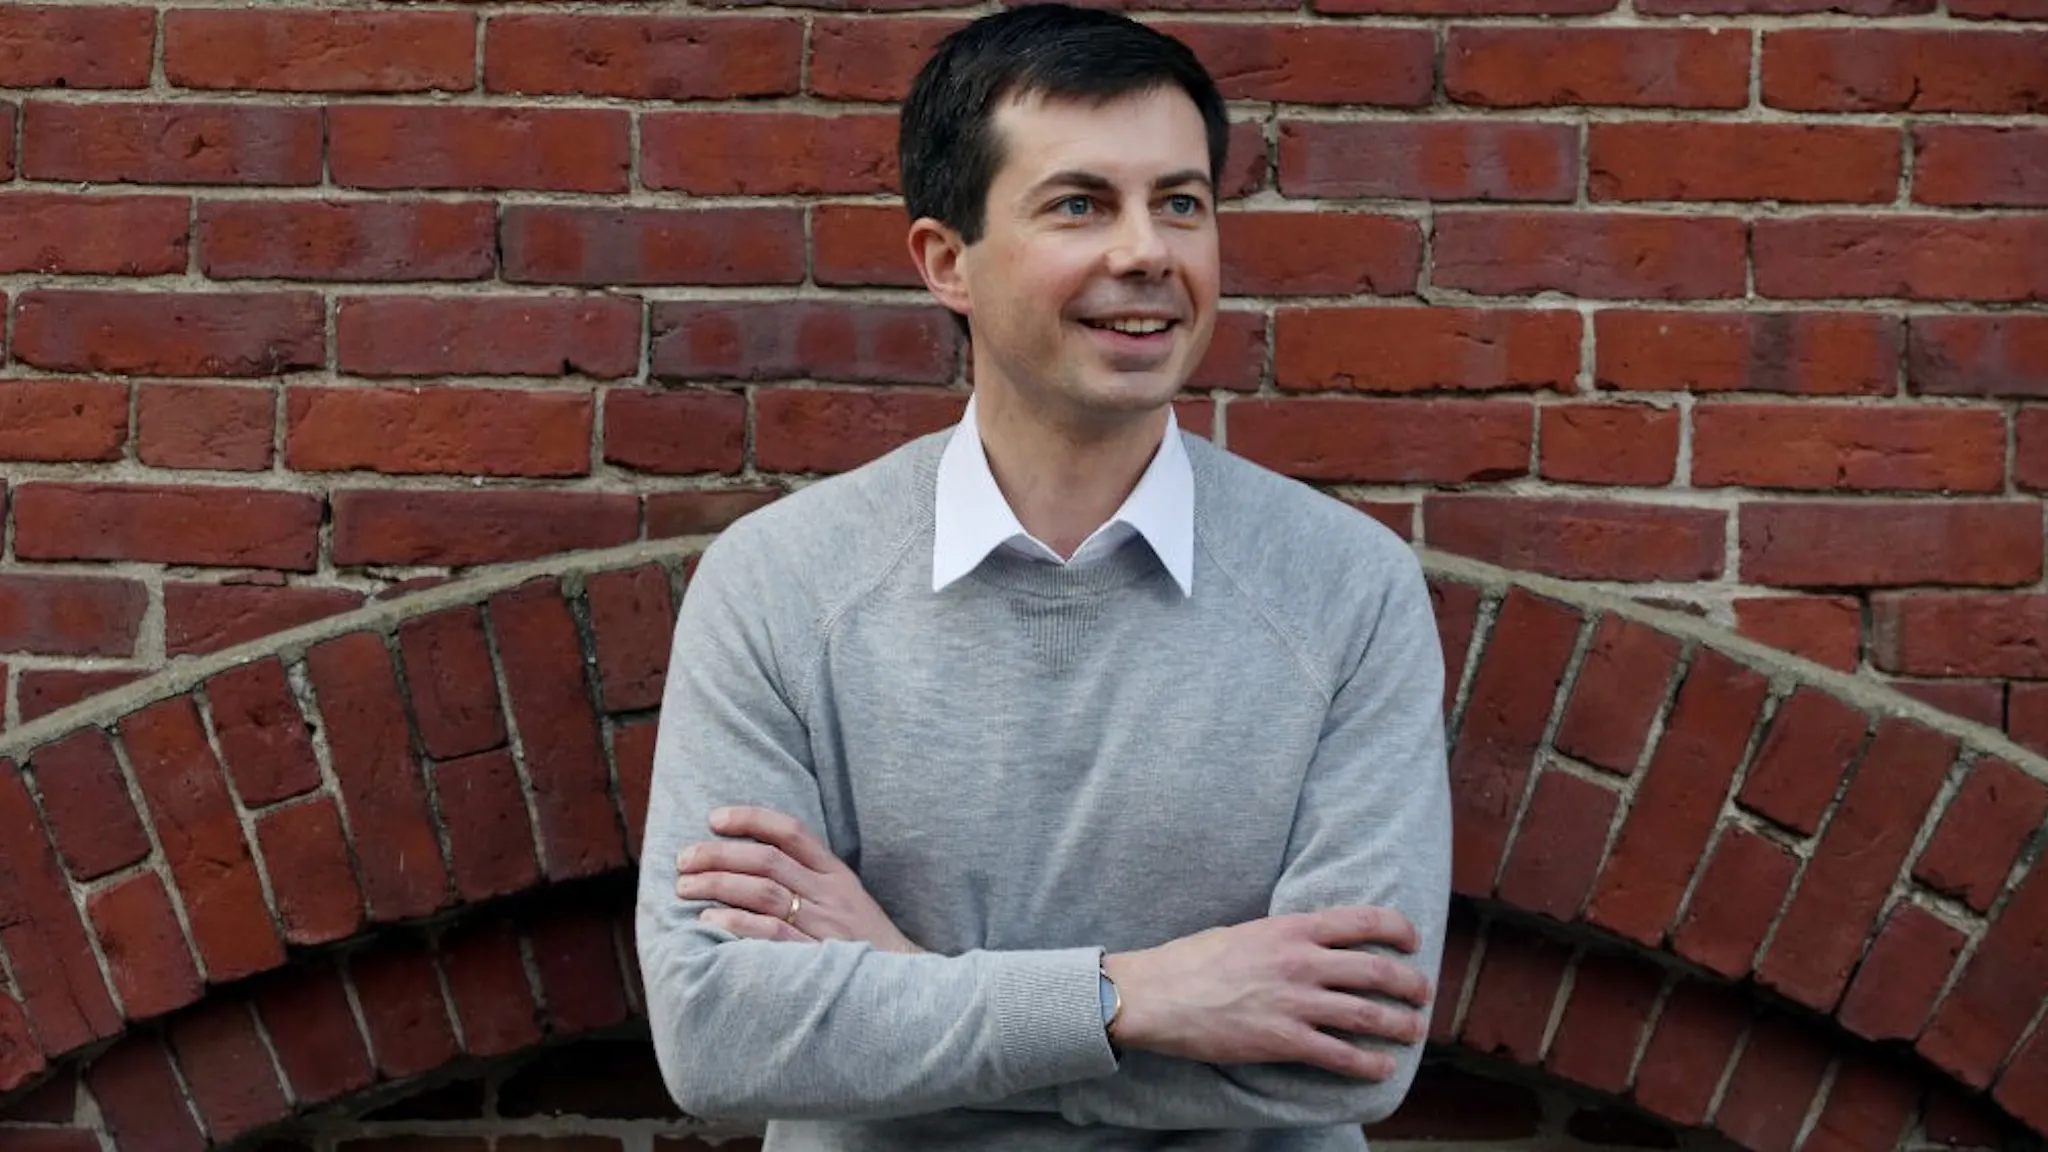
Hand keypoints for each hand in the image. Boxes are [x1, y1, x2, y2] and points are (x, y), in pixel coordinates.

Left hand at [676, 806, 924, 954]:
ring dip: (718, 884)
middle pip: (767, 860)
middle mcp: (830, 894)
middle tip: (684, 859)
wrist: (905, 988)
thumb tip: (752, 866)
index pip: (792, 832)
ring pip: (763, 891)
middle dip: (718, 855)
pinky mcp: (815, 957)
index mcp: (837, 875)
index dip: (751, 818)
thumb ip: (810, 882)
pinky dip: (736, 923)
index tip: (714, 819)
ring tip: (684, 887)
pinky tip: (709, 920)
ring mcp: (823, 926)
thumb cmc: (867, 946)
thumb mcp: (848, 902)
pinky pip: (771, 933)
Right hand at [1103, 906, 1430, 1081]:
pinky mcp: (1284, 1041)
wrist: (1159, 995)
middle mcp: (1302, 962)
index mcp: (1293, 928)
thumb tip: (1312, 944)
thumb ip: (1285, 937)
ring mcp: (1296, 1003)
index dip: (1399, 930)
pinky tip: (1381, 1069)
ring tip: (1413, 1030)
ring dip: (1399, 1025)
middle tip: (1422, 994)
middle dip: (1410, 984)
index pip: (1364, 921)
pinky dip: (1368, 1065)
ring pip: (1368, 1015)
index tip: (1413, 941)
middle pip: (1377, 971)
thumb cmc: (1195, 960)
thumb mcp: (1247, 932)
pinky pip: (1340, 1055)